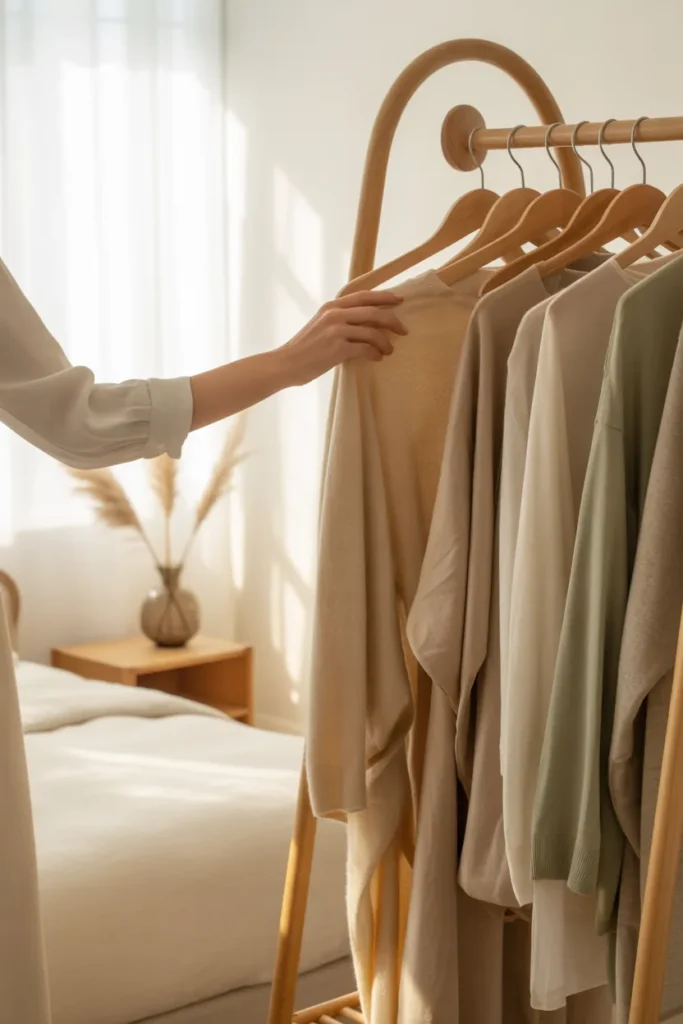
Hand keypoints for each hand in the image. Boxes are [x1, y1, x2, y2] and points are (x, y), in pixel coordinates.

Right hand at [279, 290, 405, 385]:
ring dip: (386, 342)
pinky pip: (366, 349)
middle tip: (404, 330)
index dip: (384, 297)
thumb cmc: (305, 348)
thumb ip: (339, 319)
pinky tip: (378, 358)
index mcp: (331, 306)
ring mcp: (336, 330)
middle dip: (393, 320)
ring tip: (389, 350)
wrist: (287, 364)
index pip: (364, 296)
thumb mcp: (321, 325)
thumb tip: (366, 323)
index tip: (399, 300)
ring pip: (373, 332)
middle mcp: (334, 314)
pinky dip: (376, 354)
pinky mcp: (337, 348)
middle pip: (373, 312)